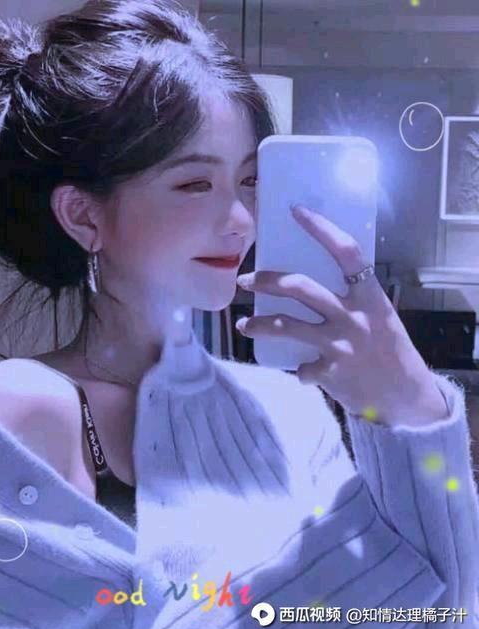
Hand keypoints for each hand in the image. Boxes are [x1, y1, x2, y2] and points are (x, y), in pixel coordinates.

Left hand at [235, 205, 448, 426]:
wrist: (406, 396)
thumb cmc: (389, 350)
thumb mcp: (379, 316)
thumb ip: (351, 300)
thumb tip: (310, 287)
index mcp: (369, 295)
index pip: (346, 251)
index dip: (320, 228)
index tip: (296, 211)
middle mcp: (353, 315)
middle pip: (300, 287)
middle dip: (266, 281)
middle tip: (245, 281)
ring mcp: (340, 343)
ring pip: (286, 325)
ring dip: (258, 325)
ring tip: (243, 325)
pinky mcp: (330, 371)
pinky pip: (300, 367)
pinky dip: (299, 370)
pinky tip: (301, 372)